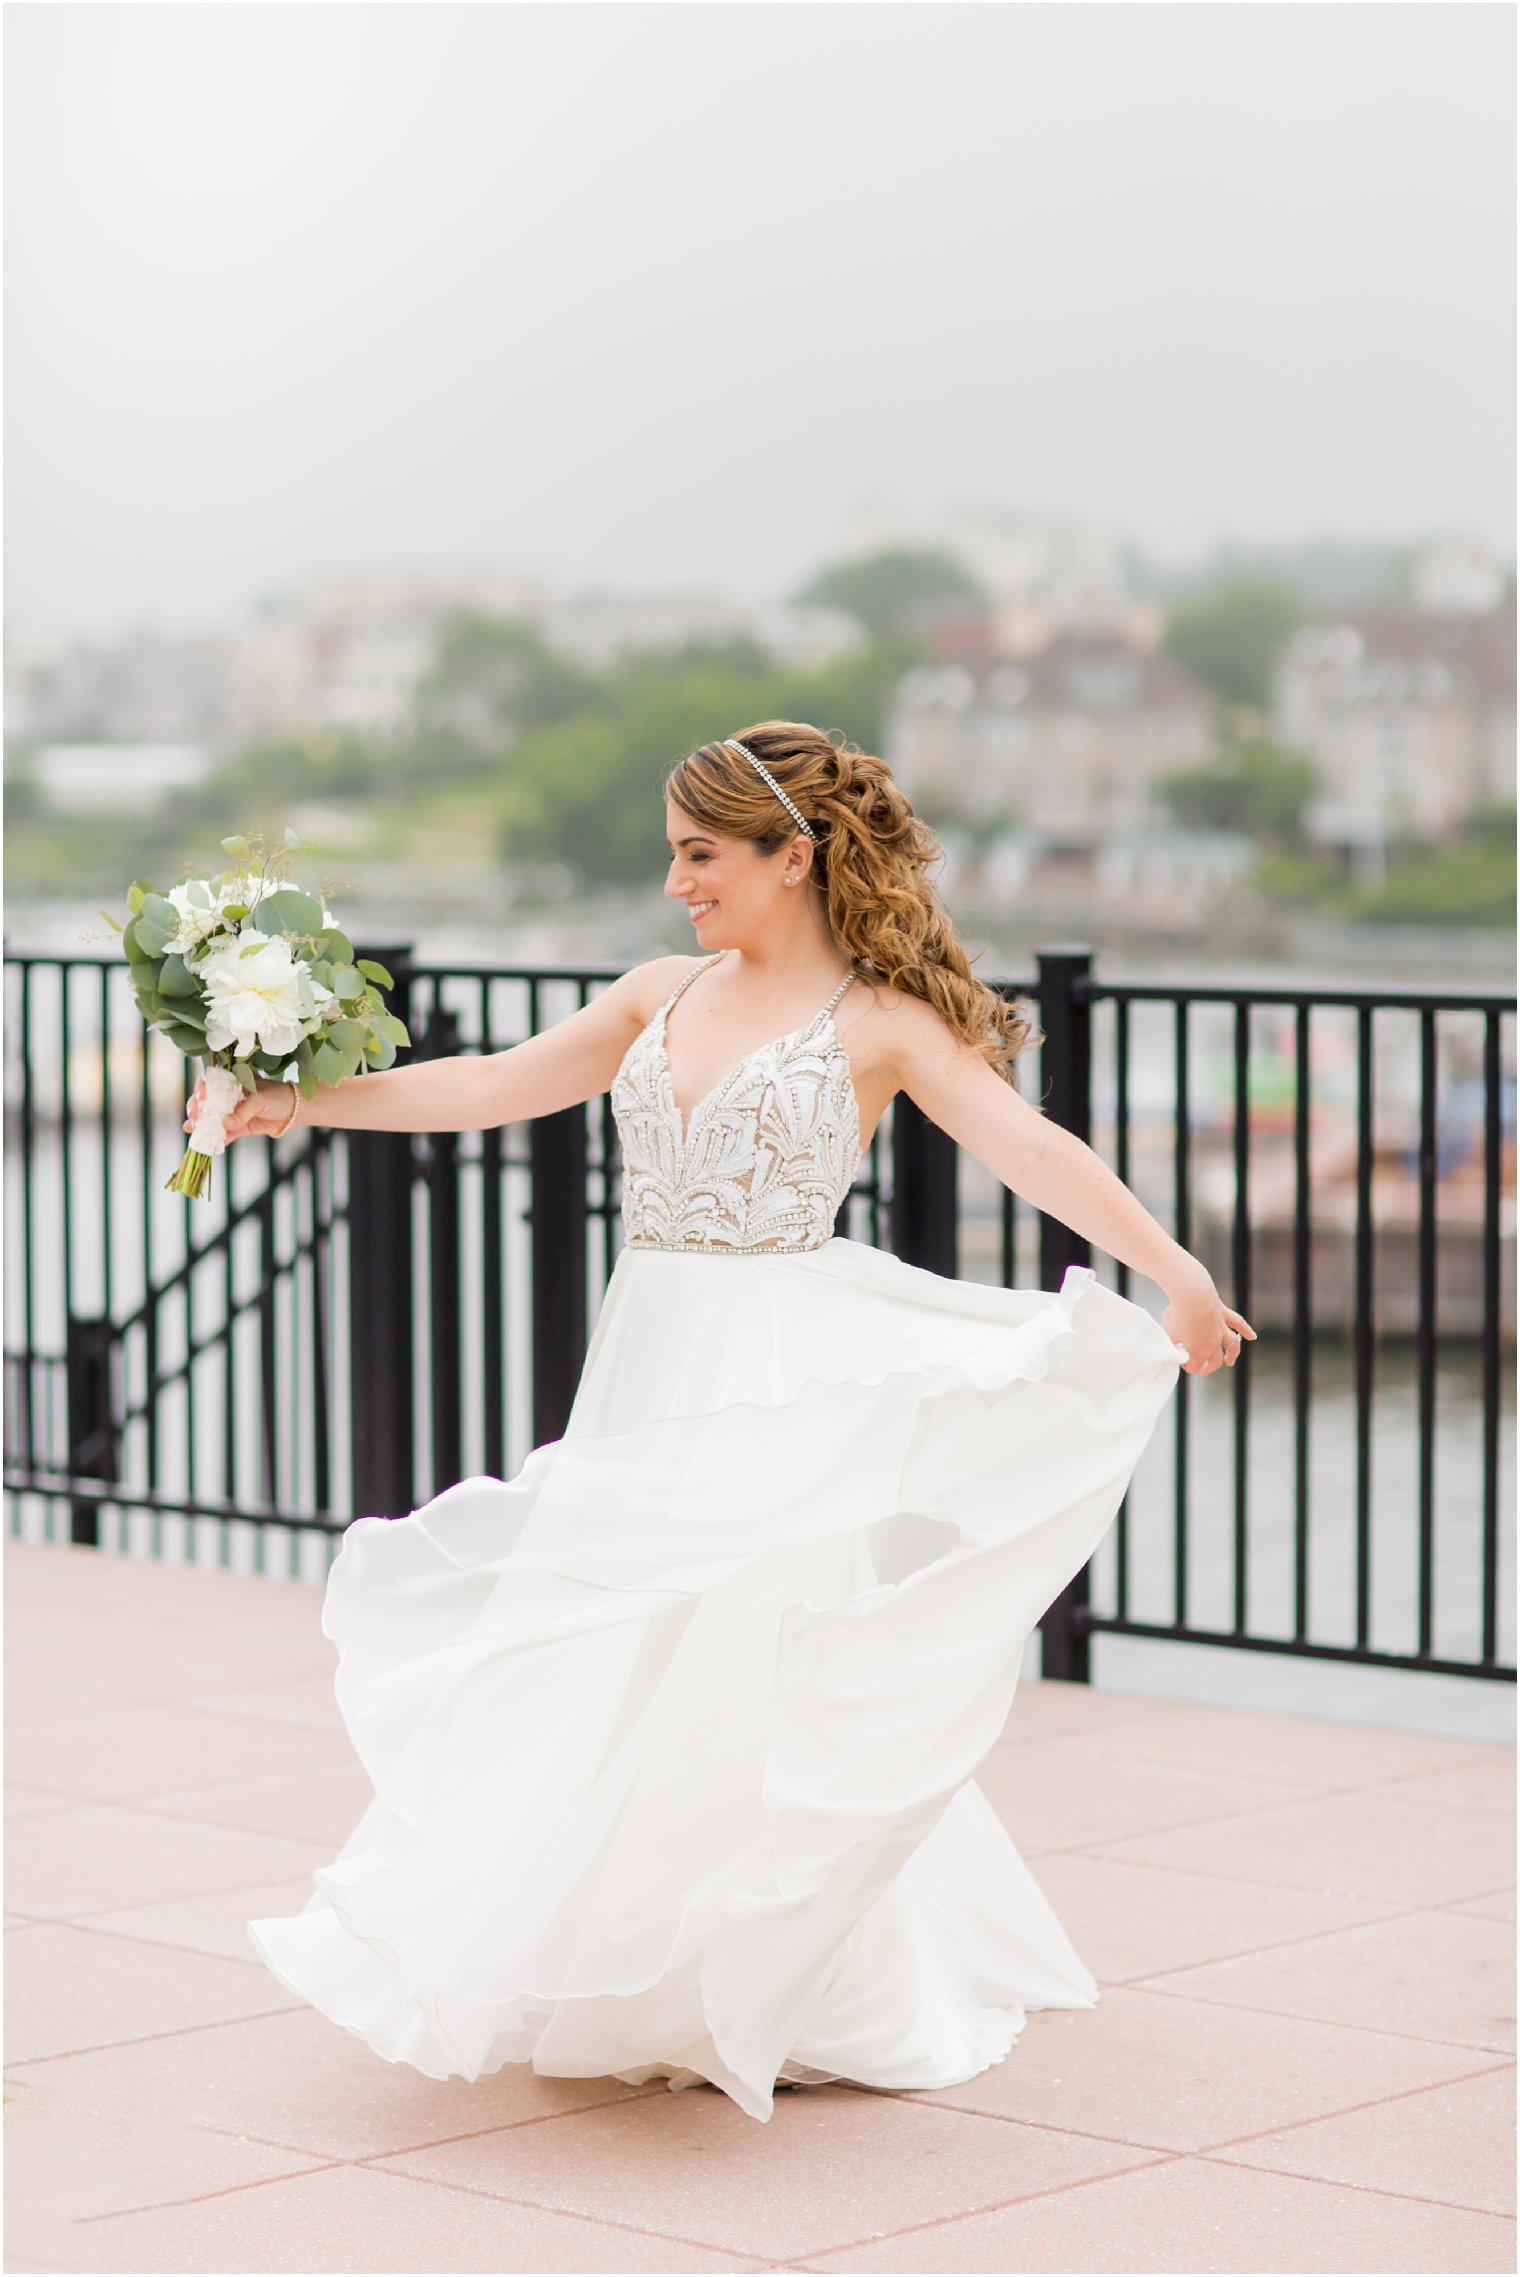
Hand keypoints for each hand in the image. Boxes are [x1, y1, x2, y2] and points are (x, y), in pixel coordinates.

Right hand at [184, 1075, 298, 1143]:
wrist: (296, 1111)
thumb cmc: (279, 1096)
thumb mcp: (261, 1099)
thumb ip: (243, 1111)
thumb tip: (225, 1124)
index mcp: (234, 1083)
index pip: (211, 1082)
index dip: (202, 1088)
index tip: (201, 1097)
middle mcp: (230, 1097)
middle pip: (207, 1102)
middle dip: (197, 1109)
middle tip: (193, 1116)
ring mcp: (234, 1113)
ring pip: (214, 1119)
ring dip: (202, 1125)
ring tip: (192, 1130)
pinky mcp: (240, 1128)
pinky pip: (226, 1134)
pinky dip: (218, 1139)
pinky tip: (209, 1144)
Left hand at [1161, 1268, 1256, 1375]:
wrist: (1192, 1294)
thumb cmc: (1178, 1314)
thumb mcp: (1169, 1334)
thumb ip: (1171, 1345)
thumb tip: (1171, 1350)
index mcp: (1199, 1352)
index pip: (1195, 1366)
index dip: (1188, 1367)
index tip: (1182, 1363)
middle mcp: (1213, 1343)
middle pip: (1214, 1361)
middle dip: (1208, 1367)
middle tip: (1203, 1370)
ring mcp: (1221, 1329)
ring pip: (1232, 1346)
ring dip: (1232, 1355)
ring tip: (1229, 1362)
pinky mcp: (1224, 1314)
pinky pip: (1238, 1324)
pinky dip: (1246, 1331)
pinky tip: (1252, 1336)